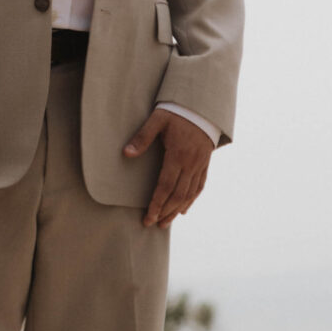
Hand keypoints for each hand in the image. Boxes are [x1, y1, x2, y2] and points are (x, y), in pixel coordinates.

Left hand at [123, 107, 212, 228]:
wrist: (201, 106)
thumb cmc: (176, 112)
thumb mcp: (157, 120)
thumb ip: (142, 137)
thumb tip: (126, 154)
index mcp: (178, 154)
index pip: (165, 186)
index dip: (156, 204)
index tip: (148, 217)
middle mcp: (191, 163)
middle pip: (178, 195)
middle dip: (165, 212)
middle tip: (153, 224)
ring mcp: (200, 165)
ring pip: (189, 194)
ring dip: (176, 210)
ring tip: (165, 222)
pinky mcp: (205, 164)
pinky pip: (199, 186)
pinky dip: (191, 200)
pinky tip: (183, 209)